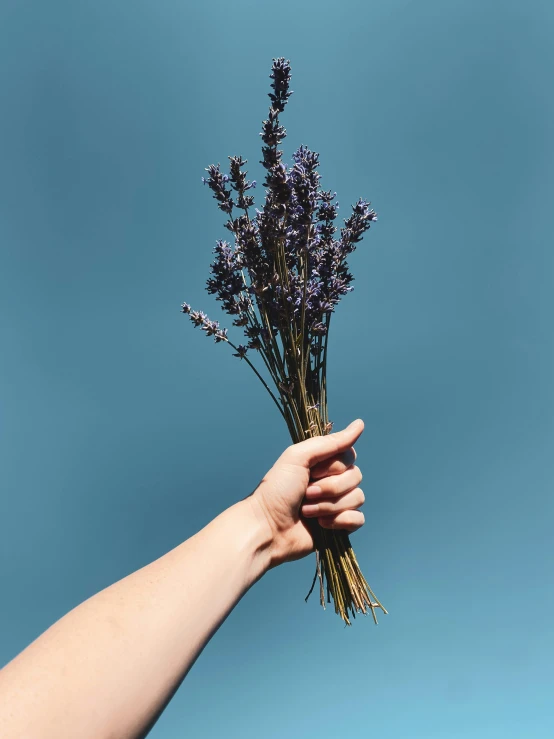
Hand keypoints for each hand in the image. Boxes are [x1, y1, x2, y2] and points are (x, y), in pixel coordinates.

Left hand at [247, 420, 365, 567]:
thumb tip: (360, 423)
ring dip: (329, 506)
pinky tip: (321, 525)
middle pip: (356, 477)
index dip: (334, 465)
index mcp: (322, 463)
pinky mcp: (340, 525)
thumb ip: (331, 442)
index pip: (349, 455)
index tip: (313, 470)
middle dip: (329, 487)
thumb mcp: (299, 457)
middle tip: (306, 493)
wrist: (267, 528)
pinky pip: (358, 519)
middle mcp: (332, 480)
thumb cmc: (277, 490)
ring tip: (307, 510)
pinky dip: (340, 521)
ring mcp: (337, 503)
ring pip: (357, 498)